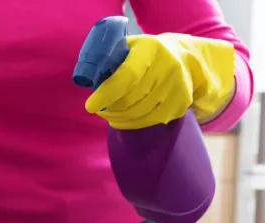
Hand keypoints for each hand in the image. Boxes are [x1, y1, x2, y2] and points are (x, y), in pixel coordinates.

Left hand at [85, 33, 235, 129]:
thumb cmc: (146, 53)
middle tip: (98, 108)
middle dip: (109, 107)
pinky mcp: (180, 104)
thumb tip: (89, 79)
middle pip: (131, 99)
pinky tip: (120, 119)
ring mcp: (177, 88)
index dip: (107, 93)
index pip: (127, 76)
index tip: (90, 105)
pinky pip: (149, 120)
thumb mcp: (130, 46)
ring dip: (117, 117)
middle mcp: (168, 67)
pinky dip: (130, 123)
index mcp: (151, 49)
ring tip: (107, 113)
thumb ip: (110, 58)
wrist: (186, 59)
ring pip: (138, 113)